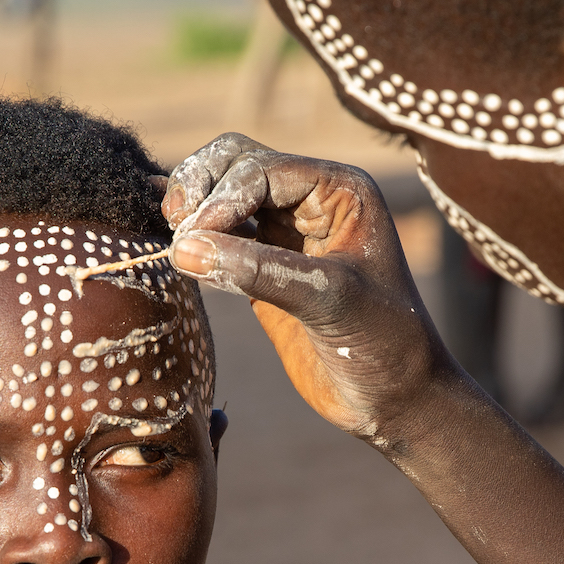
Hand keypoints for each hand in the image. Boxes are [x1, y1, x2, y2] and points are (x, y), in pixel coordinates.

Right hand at [163, 133, 459, 439]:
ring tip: (176, 246)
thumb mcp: (329, 299)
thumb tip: (184, 248)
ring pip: (221, 194)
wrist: (394, 398)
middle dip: (201, 189)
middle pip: (235, 164)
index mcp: (340, 190)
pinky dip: (193, 239)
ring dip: (192, 210)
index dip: (222, 198)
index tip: (194, 238)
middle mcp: (311, 200)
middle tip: (177, 230)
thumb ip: (260, 270)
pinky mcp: (263, 265)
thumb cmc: (383, 345)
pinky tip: (170, 248)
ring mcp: (285, 231)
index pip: (261, 169)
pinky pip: (218, 236)